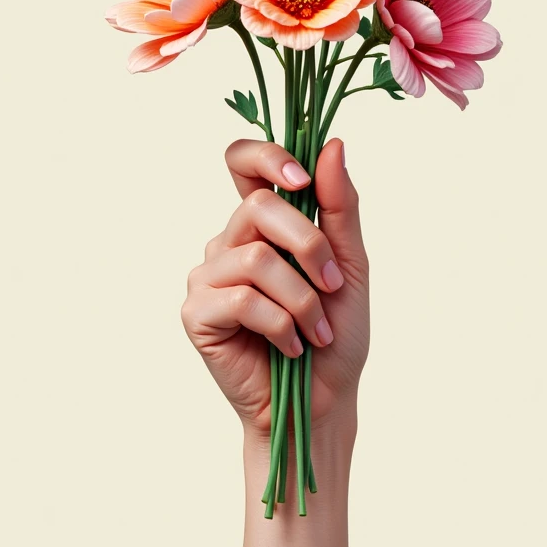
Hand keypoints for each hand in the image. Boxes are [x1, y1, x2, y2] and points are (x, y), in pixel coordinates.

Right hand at [181, 138, 368, 454]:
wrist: (324, 402)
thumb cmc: (334, 336)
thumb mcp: (349, 265)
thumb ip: (338, 207)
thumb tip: (332, 145)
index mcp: (263, 225)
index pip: (243, 162)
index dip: (266, 155)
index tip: (303, 180)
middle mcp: (229, 243)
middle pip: (258, 205)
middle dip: (309, 245)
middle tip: (333, 286)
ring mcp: (208, 277)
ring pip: (256, 257)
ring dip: (302, 299)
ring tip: (315, 330)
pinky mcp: (197, 314)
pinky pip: (241, 297)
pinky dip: (280, 324)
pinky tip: (290, 346)